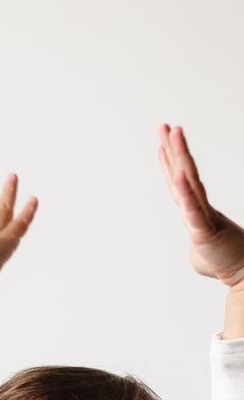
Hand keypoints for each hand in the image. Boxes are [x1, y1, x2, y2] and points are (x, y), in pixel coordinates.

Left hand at [158, 124, 243, 288]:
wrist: (242, 274)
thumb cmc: (224, 262)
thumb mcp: (201, 254)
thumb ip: (196, 244)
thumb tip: (194, 247)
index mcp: (196, 212)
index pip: (180, 183)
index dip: (171, 163)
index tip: (163, 143)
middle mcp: (198, 208)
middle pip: (183, 173)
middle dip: (173, 148)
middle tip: (165, 125)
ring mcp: (202, 216)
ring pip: (188, 182)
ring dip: (180, 156)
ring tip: (174, 132)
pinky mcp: (204, 231)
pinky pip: (192, 208)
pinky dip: (185, 191)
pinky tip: (178, 174)